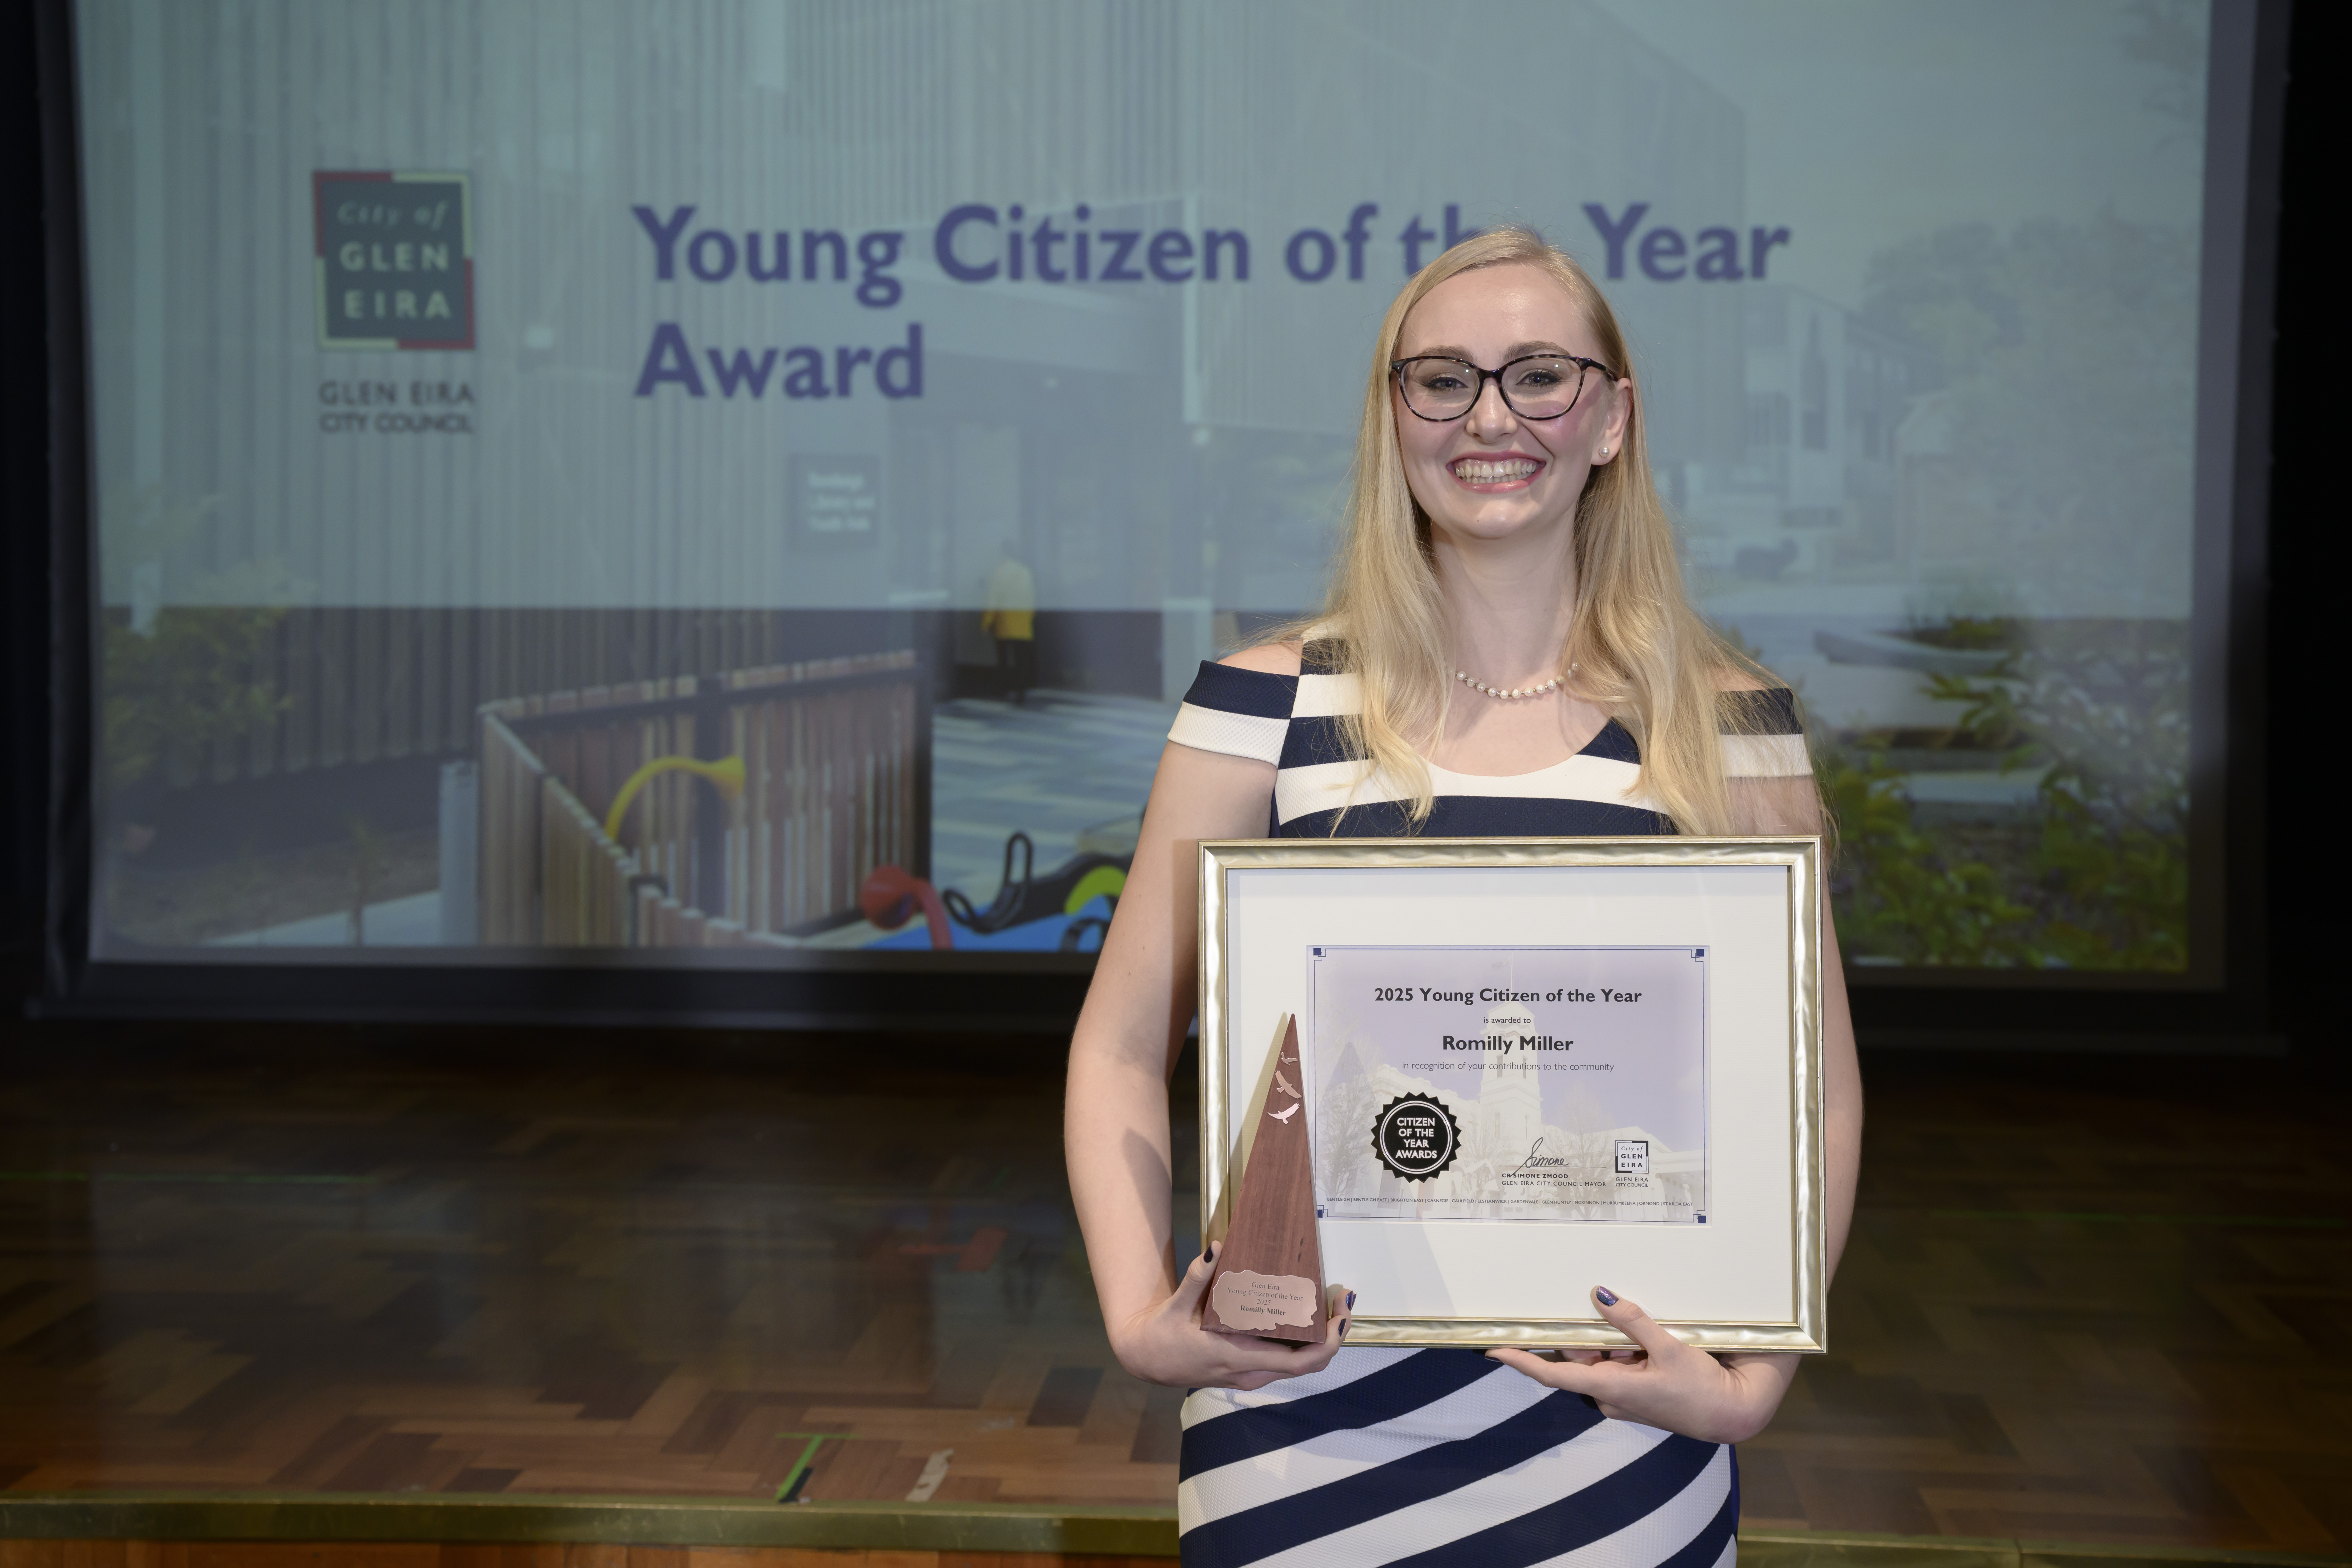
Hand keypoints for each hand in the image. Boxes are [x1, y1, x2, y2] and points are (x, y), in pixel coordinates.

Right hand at [1112, 1245, 1351, 1390]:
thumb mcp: (1175, 1306)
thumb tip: (1215, 1248)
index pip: (1300, 1362)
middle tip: (1343, 1299)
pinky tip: (1302, 1315)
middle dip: (1333, 1335)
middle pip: (1309, 1364)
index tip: (1341, 1314)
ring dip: (1321, 1338)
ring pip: (1300, 1364)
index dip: (1329, 1342)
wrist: (1144, 1359)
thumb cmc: (1161, 1334)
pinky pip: (1286, 1361)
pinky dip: (1303, 1341)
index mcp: (1238, 1358)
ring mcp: (1251, 1375)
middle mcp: (1251, 1373)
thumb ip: (1196, 1278)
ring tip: (1329, 1303)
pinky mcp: (1247, 1370)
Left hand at [1486, 1287, 1796, 1443]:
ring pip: (1598, 1361)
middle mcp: (1609, 1396)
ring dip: (1605, 1341)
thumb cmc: (1701, 1385)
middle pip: (1578, 1360)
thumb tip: (1599, 1295)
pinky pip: (1615, 1366)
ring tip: (1624, 1322)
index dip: (1521, 1360)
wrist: (1732, 1412)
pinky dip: (1619, 1350)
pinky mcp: (1634, 1394)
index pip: (1552, 1375)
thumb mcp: (1668, 1347)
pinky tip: (1639, 1339)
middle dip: (1577, 1334)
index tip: (1494, 1349)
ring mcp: (1621, 1397)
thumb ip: (1632, 1321)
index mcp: (1610, 1387)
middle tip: (1579, 1305)